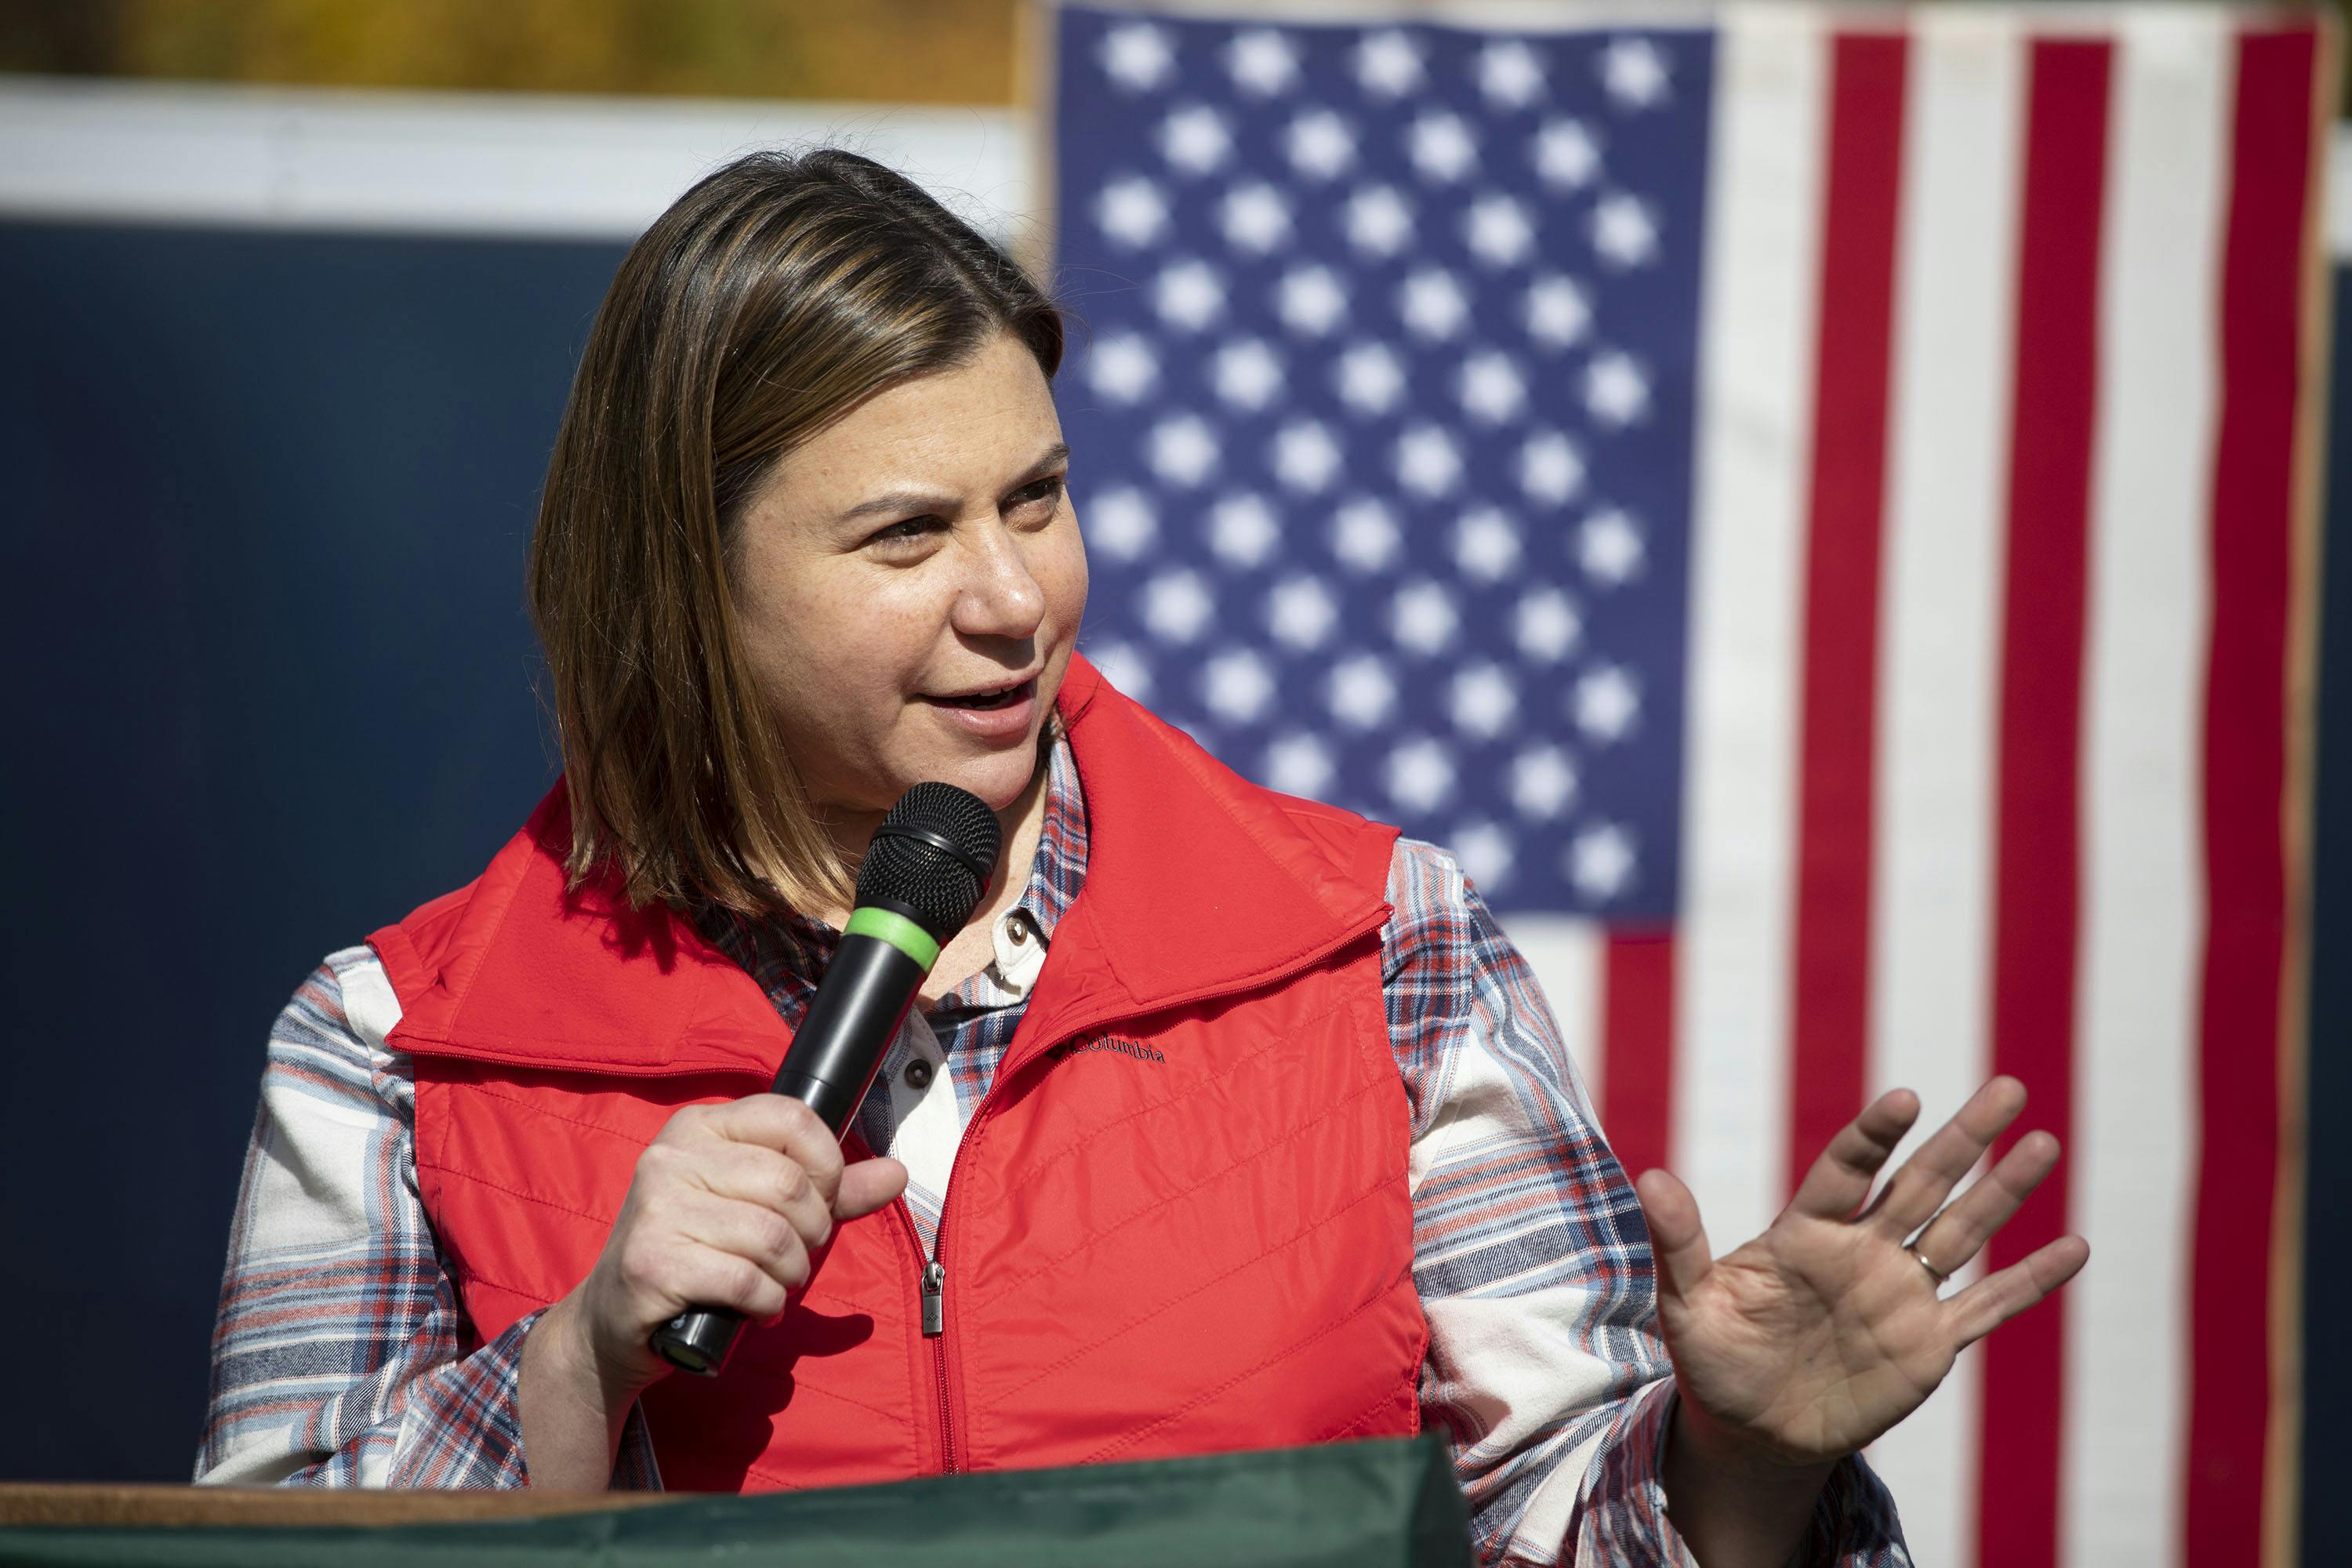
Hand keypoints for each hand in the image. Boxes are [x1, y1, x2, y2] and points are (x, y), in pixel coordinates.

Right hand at [559, 1094, 907, 1397]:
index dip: (827, 1163)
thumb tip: (897, 1173)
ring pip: (773, 1237)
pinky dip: (767, 1304)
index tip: (822, 1199)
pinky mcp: (652, 1263)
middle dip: (812, 1233)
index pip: (792, 1117)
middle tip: (793, 1256)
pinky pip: (748, 1280)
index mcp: (700, 1126)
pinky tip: (754, 1308)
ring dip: (790, 1276)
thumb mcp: (759, 1207)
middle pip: (790, 1185)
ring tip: (772, 1284)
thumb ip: (829, 1189)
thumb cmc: (697, 1251)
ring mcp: (656, 1209)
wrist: (615, 1318)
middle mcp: (672, 1157)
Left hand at [1636, 1076, 2087, 1469]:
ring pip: (1963, 1232)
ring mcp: (1900, 1294)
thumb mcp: (1687, 1306)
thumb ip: (1678, 1243)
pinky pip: (1987, 1306)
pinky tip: (2075, 1248)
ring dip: (2005, 1192)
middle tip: (2008, 1087)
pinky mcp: (1929, 1344)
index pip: (1847, 1169)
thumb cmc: (1714, 1360)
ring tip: (2045, 1142)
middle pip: (1921, 1183)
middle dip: (1963, 1138)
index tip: (1906, 1098)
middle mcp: (1862, 1251)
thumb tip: (1649, 1175)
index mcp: (1805, 1233)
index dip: (1875, 1136)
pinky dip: (2029, 1281)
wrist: (1752, 1430)